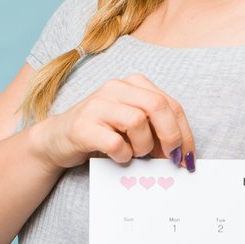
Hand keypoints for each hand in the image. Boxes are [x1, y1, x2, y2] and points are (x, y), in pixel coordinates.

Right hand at [30, 74, 196, 170]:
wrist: (57, 139)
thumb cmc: (101, 133)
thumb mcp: (132, 124)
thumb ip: (156, 128)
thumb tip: (183, 152)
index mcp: (133, 84)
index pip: (171, 104)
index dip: (184, 133)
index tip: (187, 156)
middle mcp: (115, 87)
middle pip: (158, 106)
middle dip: (171, 137)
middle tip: (170, 159)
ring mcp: (97, 104)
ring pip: (138, 122)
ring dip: (143, 147)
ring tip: (135, 154)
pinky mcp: (83, 125)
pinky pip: (115, 142)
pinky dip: (123, 155)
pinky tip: (119, 157)